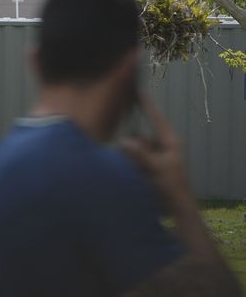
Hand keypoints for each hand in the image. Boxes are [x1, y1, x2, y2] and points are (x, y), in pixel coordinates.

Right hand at [121, 92, 189, 209]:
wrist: (178, 209)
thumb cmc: (172, 187)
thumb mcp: (157, 169)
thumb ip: (140, 154)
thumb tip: (122, 141)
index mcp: (169, 142)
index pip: (156, 118)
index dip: (147, 104)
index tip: (138, 90)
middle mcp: (161, 147)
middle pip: (139, 138)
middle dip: (133, 147)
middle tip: (135, 163)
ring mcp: (154, 157)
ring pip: (134, 149)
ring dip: (130, 158)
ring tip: (135, 172)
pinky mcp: (147, 167)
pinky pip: (133, 159)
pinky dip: (129, 164)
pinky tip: (131, 174)